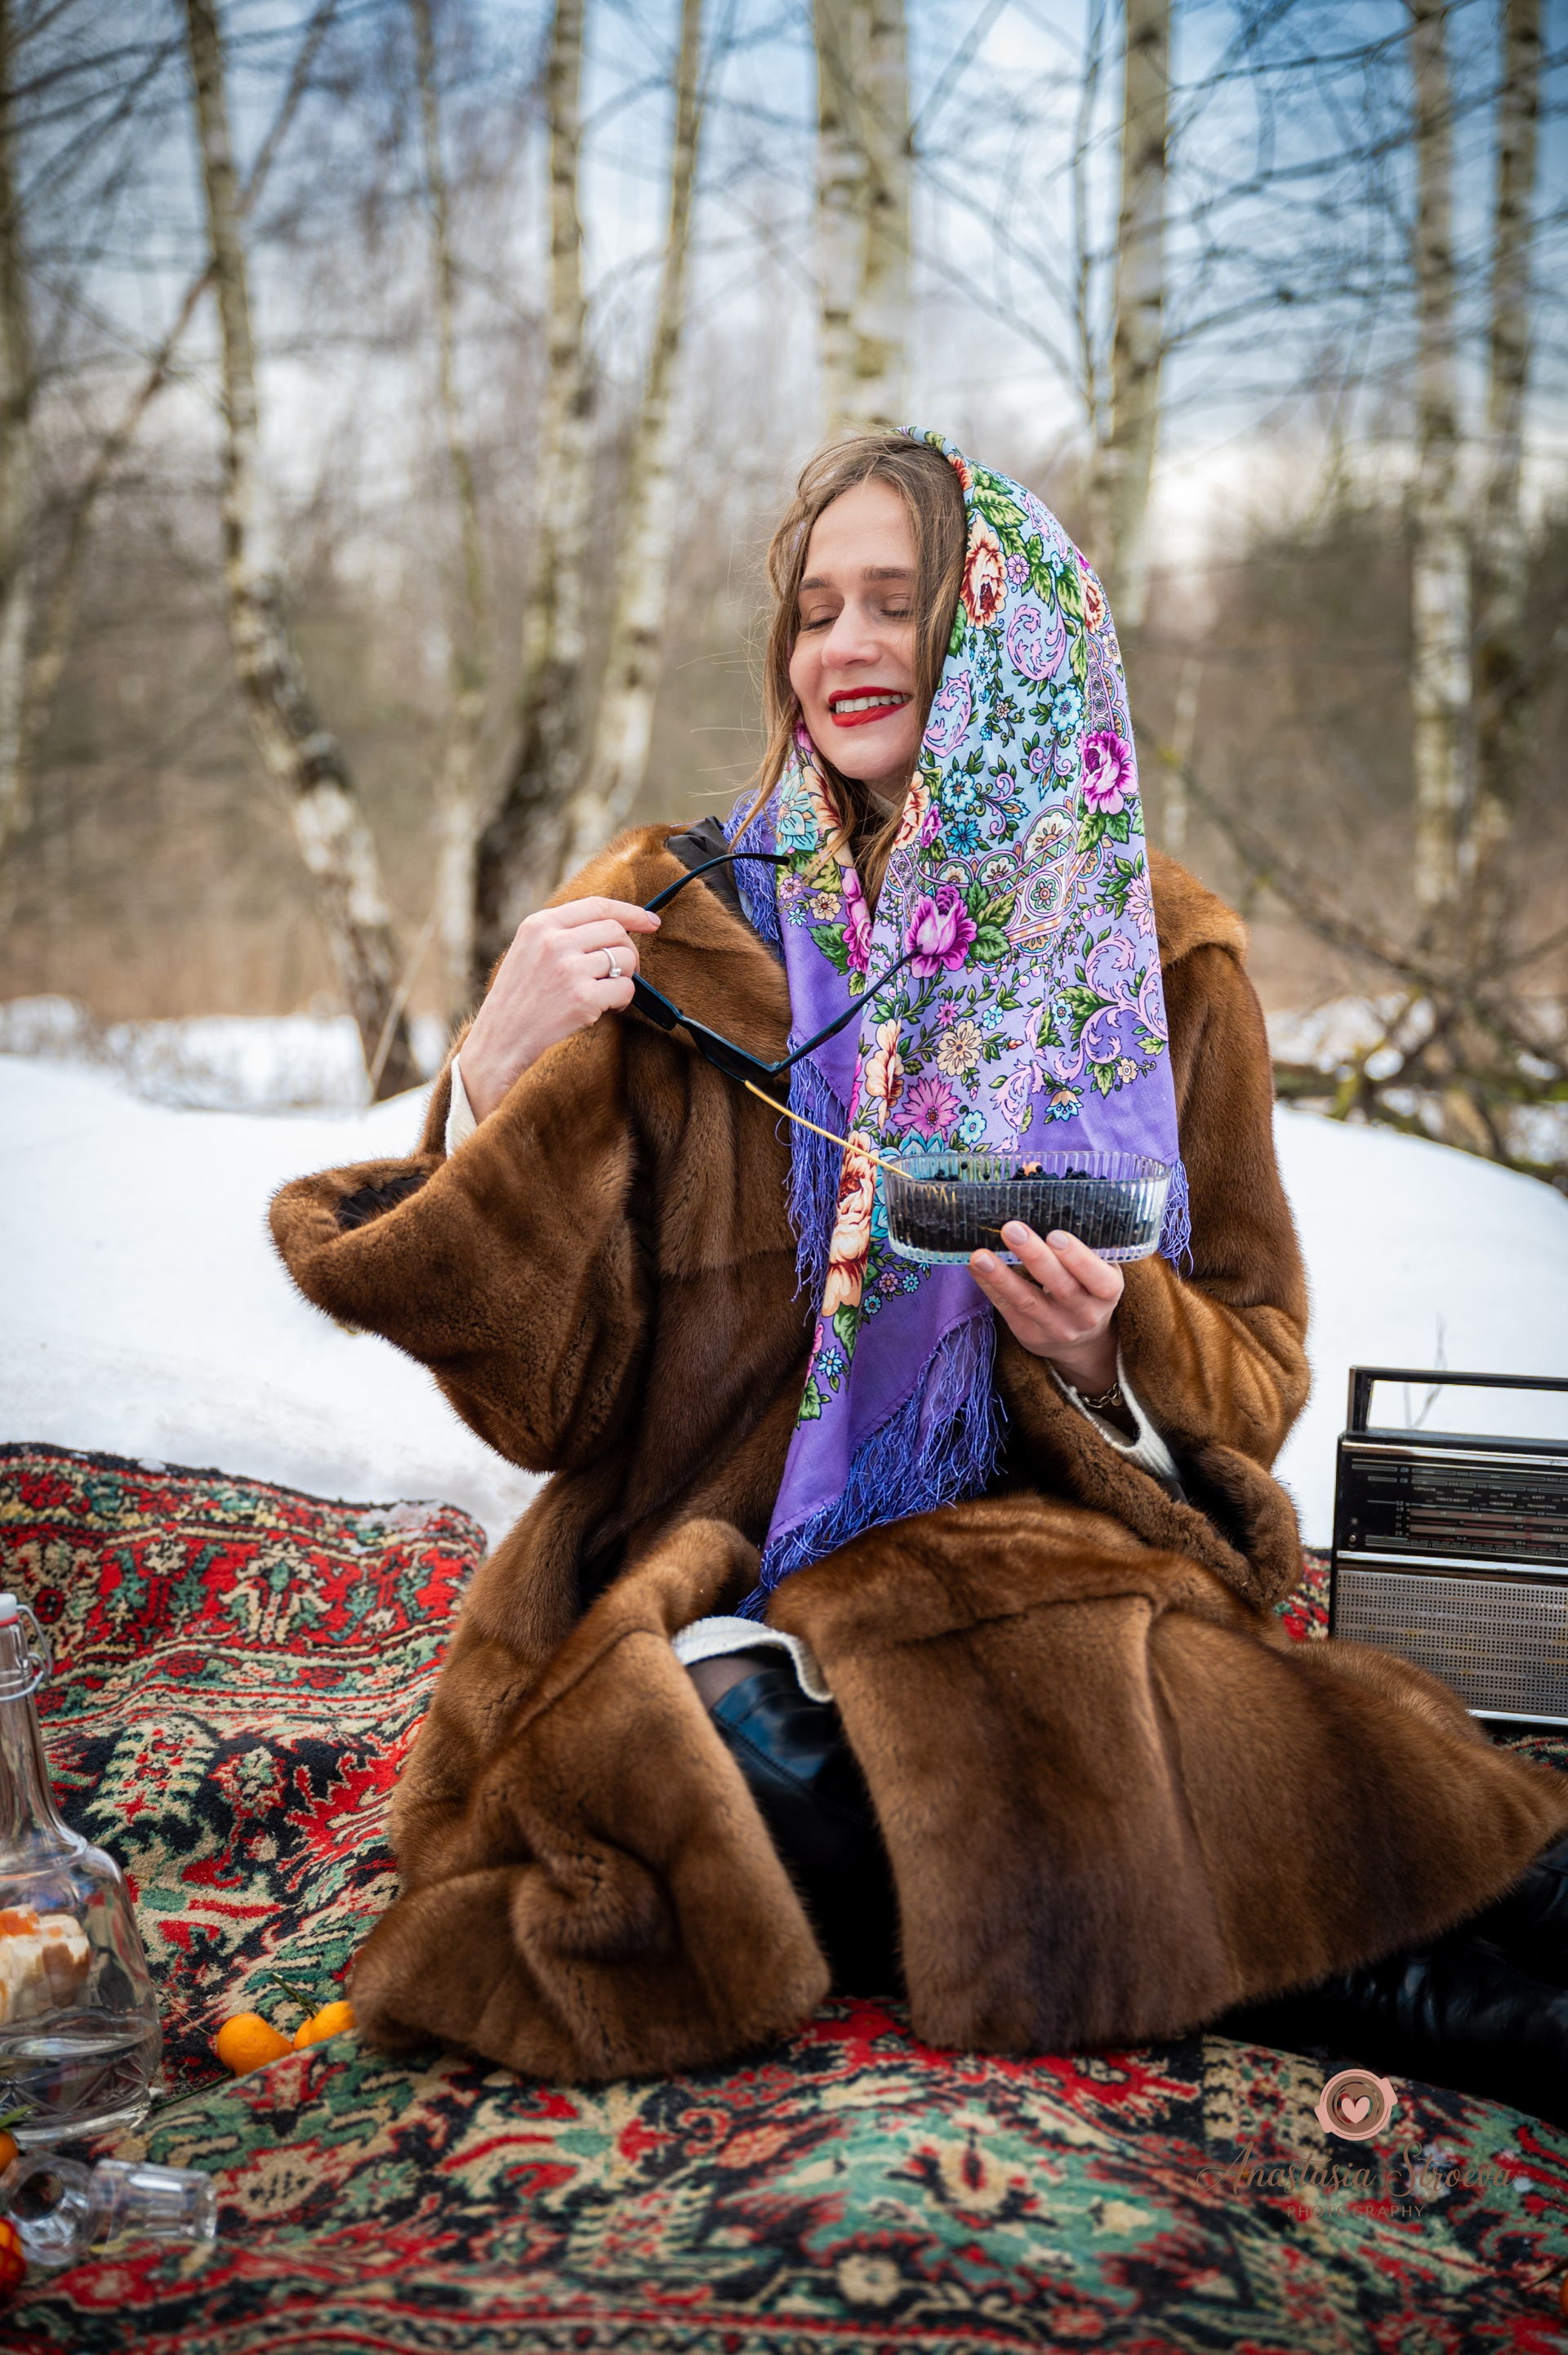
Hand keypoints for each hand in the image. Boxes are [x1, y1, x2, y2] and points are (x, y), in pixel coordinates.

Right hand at [459, 897, 660, 1121]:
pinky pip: (626, 989)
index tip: (650, 921)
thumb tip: (613, 925)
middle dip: (628, 951)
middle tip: (623, 971)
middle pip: (616, 931)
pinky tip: (608, 1008)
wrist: (499, 1041)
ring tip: (608, 992)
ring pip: (625, 959)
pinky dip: (624, 1000)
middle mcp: (554, 941)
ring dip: (626, 977)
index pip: (597, 905)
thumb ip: (561, 933)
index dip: (630, 912)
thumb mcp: (527, 950)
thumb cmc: (518, 999)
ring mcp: (569, 969)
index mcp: (539, 925)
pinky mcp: (583, 999)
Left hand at [969, 1223, 1123, 1394]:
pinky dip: (988, 1285)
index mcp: (1107, 1292)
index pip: (1099, 1278)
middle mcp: (1085, 1314)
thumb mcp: (1099, 1270)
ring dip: (1001, 1276)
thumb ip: (1084, 1247)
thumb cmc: (1087, 1287)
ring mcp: (1056, 1327)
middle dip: (1035, 1256)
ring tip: (980, 1255)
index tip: (1055, 1235)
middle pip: (1061, 1286)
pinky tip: (975, 1266)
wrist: (1081, 1339)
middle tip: (1012, 1229)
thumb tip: (1045, 1207)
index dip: (1078, 1258)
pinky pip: (1006, 1307)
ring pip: (1027, 1300)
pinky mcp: (1029, 1333)